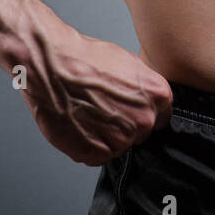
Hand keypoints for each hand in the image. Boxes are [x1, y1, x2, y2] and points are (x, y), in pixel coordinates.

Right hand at [18, 26, 172, 165]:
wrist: (53, 67)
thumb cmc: (85, 59)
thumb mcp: (128, 62)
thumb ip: (143, 87)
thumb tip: (145, 98)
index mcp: (158, 96)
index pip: (161, 116)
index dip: (143, 111)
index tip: (131, 109)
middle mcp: (143, 120)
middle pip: (140, 132)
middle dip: (126, 124)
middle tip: (103, 108)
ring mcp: (120, 139)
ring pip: (119, 145)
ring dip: (106, 136)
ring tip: (87, 113)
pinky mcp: (96, 153)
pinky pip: (98, 155)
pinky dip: (89, 145)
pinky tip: (79, 124)